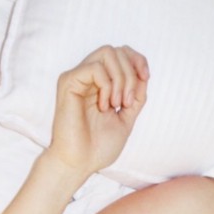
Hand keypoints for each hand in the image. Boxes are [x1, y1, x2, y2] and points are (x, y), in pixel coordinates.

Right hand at [47, 45, 148, 175]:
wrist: (80, 163)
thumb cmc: (98, 146)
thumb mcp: (127, 118)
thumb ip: (136, 96)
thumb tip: (143, 74)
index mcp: (100, 83)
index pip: (121, 53)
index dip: (137, 60)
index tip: (145, 77)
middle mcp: (88, 76)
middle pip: (117, 50)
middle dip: (131, 74)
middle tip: (127, 103)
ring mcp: (77, 77)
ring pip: (107, 53)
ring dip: (121, 79)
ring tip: (117, 105)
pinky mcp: (68, 82)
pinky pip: (95, 68)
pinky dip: (106, 86)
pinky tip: (103, 106)